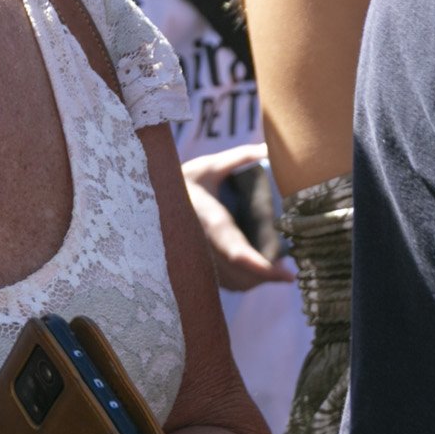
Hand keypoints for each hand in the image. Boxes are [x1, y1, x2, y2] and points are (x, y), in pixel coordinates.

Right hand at [182, 143, 292, 289]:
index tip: (286, 274)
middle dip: (266, 277)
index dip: (261, 267)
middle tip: (288, 271)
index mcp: (208, 222)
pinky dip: (244, 281)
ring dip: (257, 281)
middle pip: (242, 276)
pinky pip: (226, 284)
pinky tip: (256, 271)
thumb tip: (268, 149)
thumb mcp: (207, 167)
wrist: (146, 202)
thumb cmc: (179, 182)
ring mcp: (198, 262)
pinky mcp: (197, 270)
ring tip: (276, 270)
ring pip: (236, 284)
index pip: (236, 252)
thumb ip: (238, 158)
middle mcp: (203, 248)